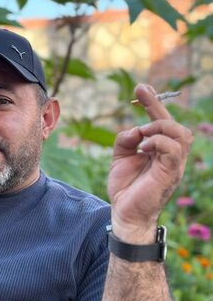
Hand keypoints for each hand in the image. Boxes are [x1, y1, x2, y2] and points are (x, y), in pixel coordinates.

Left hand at [108, 84, 192, 242]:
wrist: (125, 213)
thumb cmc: (126, 187)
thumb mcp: (120, 158)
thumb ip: (126, 140)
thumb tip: (135, 129)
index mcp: (159, 150)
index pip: (161, 122)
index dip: (153, 102)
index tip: (141, 87)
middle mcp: (170, 155)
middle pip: (173, 123)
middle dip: (156, 107)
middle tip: (139, 97)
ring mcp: (173, 164)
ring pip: (179, 133)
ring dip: (159, 126)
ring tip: (142, 134)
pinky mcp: (170, 173)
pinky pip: (173, 149)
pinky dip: (158, 141)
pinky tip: (143, 146)